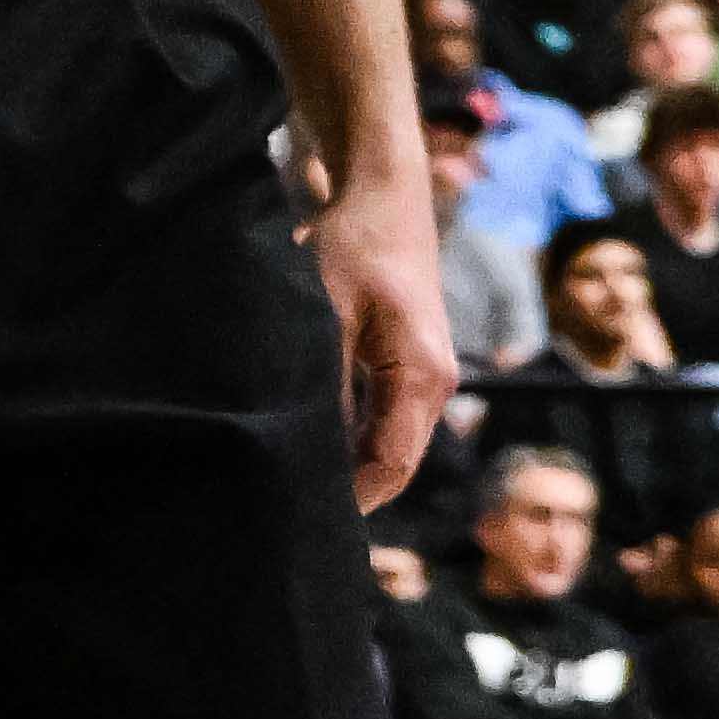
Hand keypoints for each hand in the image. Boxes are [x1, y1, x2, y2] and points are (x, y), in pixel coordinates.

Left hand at [309, 158, 456, 509]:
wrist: (384, 197)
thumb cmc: (356, 244)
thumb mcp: (326, 312)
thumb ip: (320, 380)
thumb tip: (299, 443)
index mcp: (422, 377)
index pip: (390, 465)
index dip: (347, 502)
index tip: (296, 520)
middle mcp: (434, 385)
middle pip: (394, 464)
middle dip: (347, 493)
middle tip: (284, 513)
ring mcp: (425, 377)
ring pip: (388, 445)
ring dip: (346, 467)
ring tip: (290, 485)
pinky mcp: (408, 366)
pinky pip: (384, 422)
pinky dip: (350, 442)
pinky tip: (309, 446)